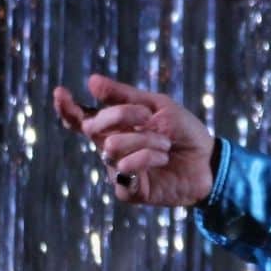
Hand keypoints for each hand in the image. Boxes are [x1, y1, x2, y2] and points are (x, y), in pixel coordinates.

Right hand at [51, 74, 215, 207]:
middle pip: (94, 127)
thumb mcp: (159, 106)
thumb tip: (91, 81)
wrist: (209, 161)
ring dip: (145, 140)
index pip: (82, 119)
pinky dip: (148, 159)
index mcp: (115, 127)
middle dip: (122, 115)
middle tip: (148, 117)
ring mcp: (117, 170)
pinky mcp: (128, 190)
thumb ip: (125, 95)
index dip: (67, 109)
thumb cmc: (185, 133)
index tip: (61, 92)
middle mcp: (111, 148)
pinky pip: (126, 170)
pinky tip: (163, 160)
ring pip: (112, 147)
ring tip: (165, 145)